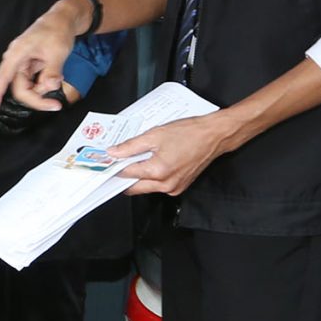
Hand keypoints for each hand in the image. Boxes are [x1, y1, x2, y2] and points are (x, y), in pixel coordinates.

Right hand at [0, 9, 80, 111]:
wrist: (63, 19)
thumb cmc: (57, 30)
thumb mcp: (58, 52)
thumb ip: (52, 71)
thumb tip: (50, 86)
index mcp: (17, 53)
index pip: (2, 77)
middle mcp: (16, 60)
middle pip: (21, 90)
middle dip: (38, 98)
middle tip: (56, 105)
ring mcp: (22, 64)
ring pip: (28, 88)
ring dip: (43, 89)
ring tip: (58, 76)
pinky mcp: (29, 66)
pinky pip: (34, 82)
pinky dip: (45, 83)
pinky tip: (54, 73)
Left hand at [108, 113, 233, 196]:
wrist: (213, 136)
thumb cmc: (190, 133)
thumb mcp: (155, 134)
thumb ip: (131, 146)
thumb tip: (114, 153)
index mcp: (158, 171)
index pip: (127, 174)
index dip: (114, 167)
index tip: (106, 162)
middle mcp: (166, 184)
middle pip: (134, 187)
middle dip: (123, 176)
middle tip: (116, 164)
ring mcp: (173, 188)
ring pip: (146, 187)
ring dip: (137, 176)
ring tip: (136, 159)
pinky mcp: (179, 187)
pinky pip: (158, 186)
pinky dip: (151, 176)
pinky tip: (151, 162)